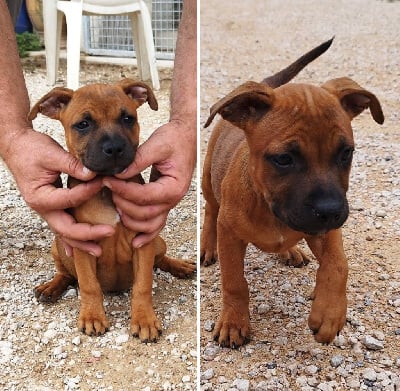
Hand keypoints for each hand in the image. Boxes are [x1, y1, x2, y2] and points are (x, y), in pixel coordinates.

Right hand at [4, 129, 114, 255]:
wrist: (15, 147)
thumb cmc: (31, 149)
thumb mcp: (52, 153)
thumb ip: (72, 165)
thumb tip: (93, 174)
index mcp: (40, 196)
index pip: (69, 199)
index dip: (88, 192)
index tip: (103, 182)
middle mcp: (42, 208)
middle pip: (66, 228)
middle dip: (88, 234)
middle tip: (110, 231)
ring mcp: (46, 210)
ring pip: (64, 232)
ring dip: (82, 242)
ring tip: (98, 251)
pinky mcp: (52, 208)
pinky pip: (62, 227)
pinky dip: (71, 239)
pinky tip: (79, 249)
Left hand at [103, 120, 195, 247]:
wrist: (186, 138)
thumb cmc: (174, 139)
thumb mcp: (156, 144)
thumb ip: (138, 160)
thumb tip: (117, 173)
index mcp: (174, 186)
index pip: (145, 196)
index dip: (123, 191)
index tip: (107, 180)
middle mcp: (174, 199)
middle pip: (145, 214)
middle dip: (123, 204)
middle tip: (108, 188)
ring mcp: (170, 204)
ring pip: (150, 224)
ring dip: (130, 220)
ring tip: (115, 205)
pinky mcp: (165, 203)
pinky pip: (157, 224)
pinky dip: (146, 236)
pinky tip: (135, 243)